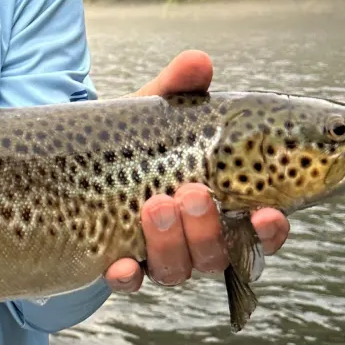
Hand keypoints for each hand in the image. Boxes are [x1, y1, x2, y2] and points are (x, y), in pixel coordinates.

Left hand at [103, 49, 289, 294]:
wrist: (74, 166)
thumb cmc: (134, 141)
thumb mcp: (154, 112)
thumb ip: (178, 89)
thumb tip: (199, 62)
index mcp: (220, 204)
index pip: (259, 229)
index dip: (270, 230)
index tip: (267, 214)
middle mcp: (195, 239)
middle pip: (218, 253)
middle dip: (208, 228)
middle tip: (192, 193)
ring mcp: (157, 256)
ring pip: (178, 270)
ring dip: (170, 242)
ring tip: (154, 205)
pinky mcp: (119, 266)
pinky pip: (128, 282)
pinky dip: (126, 276)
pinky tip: (119, 264)